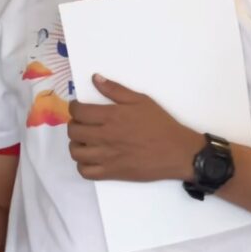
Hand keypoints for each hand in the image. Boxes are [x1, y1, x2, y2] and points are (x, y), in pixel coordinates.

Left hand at [67, 74, 200, 181]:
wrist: (176, 152)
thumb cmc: (160, 124)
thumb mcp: (141, 100)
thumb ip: (115, 89)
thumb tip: (95, 78)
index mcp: (111, 116)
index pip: (78, 111)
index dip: (74, 107)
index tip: (79, 107)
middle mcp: (105, 136)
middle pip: (73, 131)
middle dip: (74, 124)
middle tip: (82, 123)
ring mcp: (106, 156)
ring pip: (76, 152)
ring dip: (76, 144)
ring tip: (85, 140)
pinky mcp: (111, 172)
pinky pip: (85, 171)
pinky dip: (82, 164)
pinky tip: (90, 157)